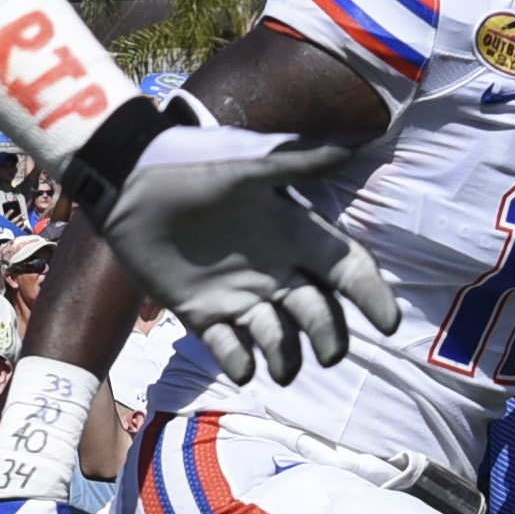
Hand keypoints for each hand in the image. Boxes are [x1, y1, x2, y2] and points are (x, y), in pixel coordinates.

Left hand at [88, 124, 396, 383]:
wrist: (127, 181)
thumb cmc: (192, 165)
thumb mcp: (248, 165)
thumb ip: (298, 162)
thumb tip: (352, 145)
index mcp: (294, 233)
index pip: (348, 269)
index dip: (372, 295)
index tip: (387, 323)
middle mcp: (274, 269)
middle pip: (319, 314)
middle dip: (329, 337)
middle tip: (327, 354)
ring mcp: (238, 294)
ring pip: (279, 338)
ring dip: (287, 357)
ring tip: (283, 368)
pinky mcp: (201, 311)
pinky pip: (229, 347)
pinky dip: (239, 361)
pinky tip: (242, 364)